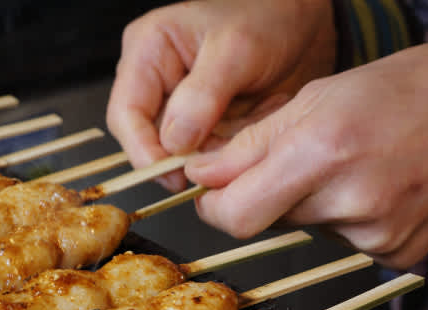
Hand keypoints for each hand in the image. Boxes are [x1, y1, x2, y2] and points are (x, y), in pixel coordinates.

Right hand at [106, 0, 336, 190]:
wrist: (301, 22)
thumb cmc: (268, 16)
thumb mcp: (237, 50)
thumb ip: (202, 96)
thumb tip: (174, 142)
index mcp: (147, 50)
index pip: (125, 113)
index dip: (143, 151)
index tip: (172, 176)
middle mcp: (152, 77)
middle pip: (144, 136)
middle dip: (179, 156)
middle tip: (213, 166)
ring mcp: (174, 102)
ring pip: (175, 149)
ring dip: (210, 152)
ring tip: (248, 127)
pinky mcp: (197, 120)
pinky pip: (201, 150)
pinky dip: (225, 148)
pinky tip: (252, 126)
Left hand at [186, 43, 427, 269]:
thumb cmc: (403, 90)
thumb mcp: (316, 98)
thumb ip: (250, 144)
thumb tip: (202, 175)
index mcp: (321, 152)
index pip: (235, 214)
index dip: (212, 206)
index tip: (210, 190)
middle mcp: (349, 199)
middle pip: (266, 222)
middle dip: (261, 195)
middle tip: (289, 164)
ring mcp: (376, 233)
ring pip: (303, 228)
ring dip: (305, 203)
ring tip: (345, 166)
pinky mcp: (395, 252)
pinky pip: (341, 240)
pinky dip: (342, 217)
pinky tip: (371, 186)